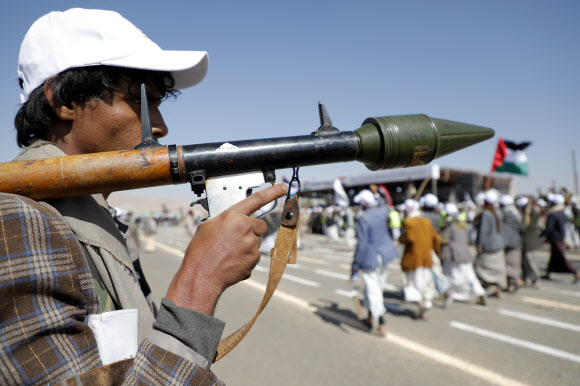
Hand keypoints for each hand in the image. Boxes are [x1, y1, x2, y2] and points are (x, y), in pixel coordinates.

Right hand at [166, 183, 288, 314]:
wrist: (202, 275)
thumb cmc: (201, 251)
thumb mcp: (208, 226)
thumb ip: (225, 219)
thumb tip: (232, 220)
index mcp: (233, 215)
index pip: (258, 199)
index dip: (273, 192)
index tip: (283, 187)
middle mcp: (245, 227)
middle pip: (260, 225)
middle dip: (253, 230)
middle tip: (237, 239)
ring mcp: (251, 244)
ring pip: (256, 241)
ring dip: (247, 246)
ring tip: (229, 252)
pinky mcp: (254, 259)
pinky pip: (254, 256)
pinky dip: (246, 258)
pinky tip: (232, 261)